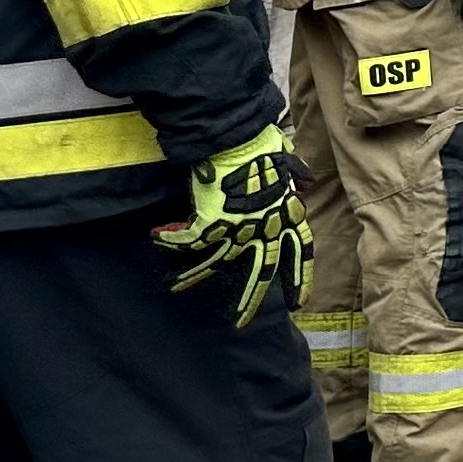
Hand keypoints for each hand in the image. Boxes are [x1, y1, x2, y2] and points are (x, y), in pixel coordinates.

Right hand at [157, 127, 310, 326]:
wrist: (238, 139)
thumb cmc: (263, 147)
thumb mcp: (288, 164)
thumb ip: (296, 177)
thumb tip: (304, 183)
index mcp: (289, 215)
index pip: (301, 252)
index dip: (299, 277)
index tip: (300, 301)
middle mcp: (266, 227)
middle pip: (262, 270)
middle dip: (250, 298)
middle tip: (240, 322)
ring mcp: (239, 227)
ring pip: (215, 261)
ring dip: (193, 275)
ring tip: (175, 288)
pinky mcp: (212, 222)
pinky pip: (189, 240)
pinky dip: (172, 239)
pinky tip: (158, 236)